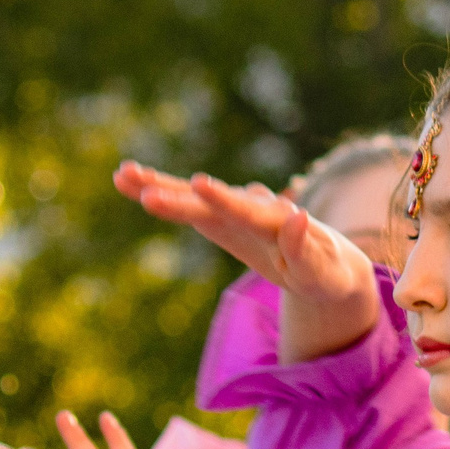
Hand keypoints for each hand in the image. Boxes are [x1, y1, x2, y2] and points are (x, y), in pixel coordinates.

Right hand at [112, 162, 379, 359]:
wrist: (327, 258)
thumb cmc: (327, 273)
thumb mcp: (323, 273)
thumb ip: (307, 252)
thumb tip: (297, 216)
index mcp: (276, 222)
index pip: (247, 210)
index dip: (223, 200)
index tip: (199, 185)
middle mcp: (251, 206)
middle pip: (209, 200)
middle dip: (177, 194)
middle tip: (144, 190)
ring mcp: (232, 208)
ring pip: (191, 195)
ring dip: (159, 183)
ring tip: (122, 174)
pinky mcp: (218, 215)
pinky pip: (184, 201)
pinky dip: (158, 188)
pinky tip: (124, 178)